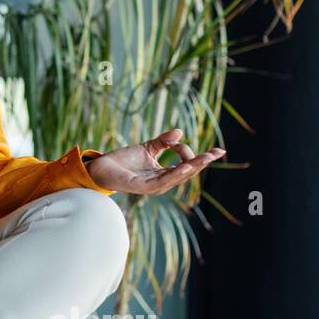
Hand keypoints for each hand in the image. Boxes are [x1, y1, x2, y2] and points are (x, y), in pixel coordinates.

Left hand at [84, 128, 224, 195]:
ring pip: (177, 177)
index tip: (198, 144)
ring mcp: (152, 185)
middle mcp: (161, 182)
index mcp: (163, 174)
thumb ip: (163, 142)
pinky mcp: (142, 186)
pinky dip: (174, 174)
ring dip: (191, 167)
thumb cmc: (123, 161)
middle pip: (186, 172)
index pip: (186, 166)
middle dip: (202, 162)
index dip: (197, 156)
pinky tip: (184, 165)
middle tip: (217, 152)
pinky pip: (162, 181)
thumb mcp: (147, 148)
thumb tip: (180, 132)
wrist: (101, 167)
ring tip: (204, 159)